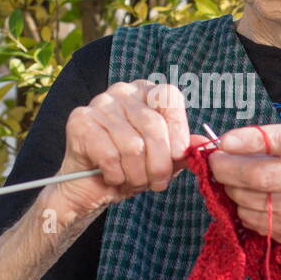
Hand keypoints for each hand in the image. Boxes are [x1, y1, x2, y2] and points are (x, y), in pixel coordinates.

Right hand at [44, 79, 197, 220]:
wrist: (90, 187)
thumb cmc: (129, 168)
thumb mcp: (162, 159)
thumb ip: (182, 149)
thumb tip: (201, 143)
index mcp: (145, 93)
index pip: (169, 97)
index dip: (178, 128)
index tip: (179, 155)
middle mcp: (122, 92)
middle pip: (153, 125)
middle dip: (159, 164)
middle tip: (157, 183)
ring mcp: (98, 104)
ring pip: (133, 146)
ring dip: (137, 175)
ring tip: (133, 182)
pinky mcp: (79, 122)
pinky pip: (110, 155)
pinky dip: (117, 176)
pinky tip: (113, 178)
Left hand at [208, 121, 280, 265]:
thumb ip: (264, 136)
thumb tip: (207, 141)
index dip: (250, 140)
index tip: (224, 142)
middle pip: (259, 174)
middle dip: (226, 168)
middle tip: (215, 162)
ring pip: (248, 197)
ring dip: (232, 188)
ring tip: (235, 180)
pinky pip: (251, 216)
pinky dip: (242, 208)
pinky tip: (252, 200)